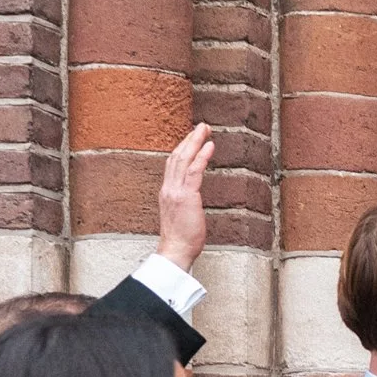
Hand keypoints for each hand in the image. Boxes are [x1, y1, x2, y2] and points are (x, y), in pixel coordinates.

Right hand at [153, 124, 212, 269]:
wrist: (175, 250)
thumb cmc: (181, 238)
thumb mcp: (181, 215)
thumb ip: (185, 202)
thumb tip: (193, 198)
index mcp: (167, 192)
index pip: (173, 165)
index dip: (182, 149)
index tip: (192, 138)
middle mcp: (168, 188)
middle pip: (176, 157)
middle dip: (189, 139)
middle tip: (201, 126)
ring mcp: (175, 191)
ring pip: (183, 159)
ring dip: (195, 141)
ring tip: (205, 129)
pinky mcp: (186, 196)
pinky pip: (194, 171)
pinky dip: (202, 156)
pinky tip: (209, 145)